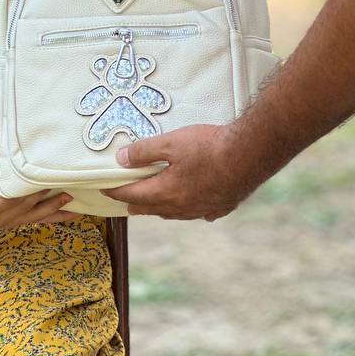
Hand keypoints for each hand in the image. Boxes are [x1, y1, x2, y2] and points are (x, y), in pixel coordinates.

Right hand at [0, 159, 78, 227]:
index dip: (31, 190)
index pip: (16, 199)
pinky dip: (54, 216)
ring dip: (57, 210)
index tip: (47, 180)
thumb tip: (9, 173)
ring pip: (38, 218)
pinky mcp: (18, 221)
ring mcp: (11, 222)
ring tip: (75, 203)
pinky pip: (38, 220)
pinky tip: (69, 213)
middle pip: (29, 208)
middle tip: (67, 186)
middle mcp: (2, 219)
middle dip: (49, 198)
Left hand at [103, 125, 251, 219]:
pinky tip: (194, 202)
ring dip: (160, 206)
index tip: (104, 189)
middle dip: (134, 201)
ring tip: (154, 199)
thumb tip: (121, 159)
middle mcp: (181, 207)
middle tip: (125, 196)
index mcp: (165, 193)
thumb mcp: (171, 142)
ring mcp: (201, 209)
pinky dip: (190, 208)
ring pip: (173, 213)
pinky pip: (199, 212)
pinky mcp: (221, 206)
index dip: (115, 190)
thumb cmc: (209, 147)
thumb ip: (144, 151)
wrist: (250, 155)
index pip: (131, 194)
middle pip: (150, 209)